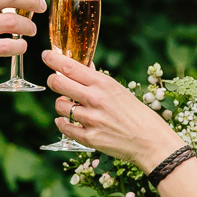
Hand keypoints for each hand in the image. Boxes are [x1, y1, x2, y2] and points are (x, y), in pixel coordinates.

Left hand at [41, 49, 183, 171]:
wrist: (150, 141)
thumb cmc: (136, 113)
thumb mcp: (118, 90)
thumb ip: (97, 81)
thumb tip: (81, 68)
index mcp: (103, 84)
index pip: (70, 67)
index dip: (53, 59)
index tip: (46, 55)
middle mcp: (95, 99)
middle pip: (58, 83)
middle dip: (53, 81)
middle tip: (55, 82)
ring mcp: (91, 119)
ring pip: (59, 106)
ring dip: (62, 105)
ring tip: (72, 107)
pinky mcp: (89, 138)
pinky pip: (64, 127)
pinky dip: (62, 123)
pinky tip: (67, 121)